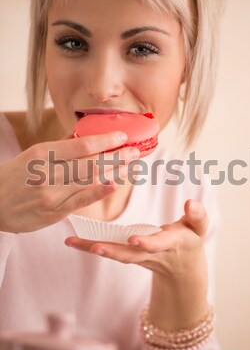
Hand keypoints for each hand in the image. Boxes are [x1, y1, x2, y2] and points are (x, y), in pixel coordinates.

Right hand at [0, 132, 139, 232]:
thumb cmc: (12, 178)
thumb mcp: (31, 156)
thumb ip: (59, 148)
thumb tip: (83, 137)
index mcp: (41, 154)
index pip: (81, 145)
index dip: (105, 141)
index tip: (122, 137)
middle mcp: (47, 173)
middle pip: (90, 163)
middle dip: (116, 156)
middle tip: (135, 151)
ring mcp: (51, 194)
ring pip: (89, 180)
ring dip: (114, 171)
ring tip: (132, 164)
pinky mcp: (53, 213)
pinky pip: (80, 201)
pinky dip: (98, 191)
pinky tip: (114, 184)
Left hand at [66, 198, 209, 329]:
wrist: (181, 265)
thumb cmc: (190, 238)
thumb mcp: (199, 227)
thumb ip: (197, 215)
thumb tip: (190, 203)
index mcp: (170, 244)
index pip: (159, 244)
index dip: (148, 243)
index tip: (134, 240)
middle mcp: (151, 253)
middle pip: (131, 255)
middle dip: (113, 252)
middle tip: (94, 248)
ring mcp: (137, 256)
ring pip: (115, 255)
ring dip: (94, 249)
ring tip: (72, 242)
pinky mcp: (126, 254)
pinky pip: (108, 250)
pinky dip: (89, 246)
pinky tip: (71, 240)